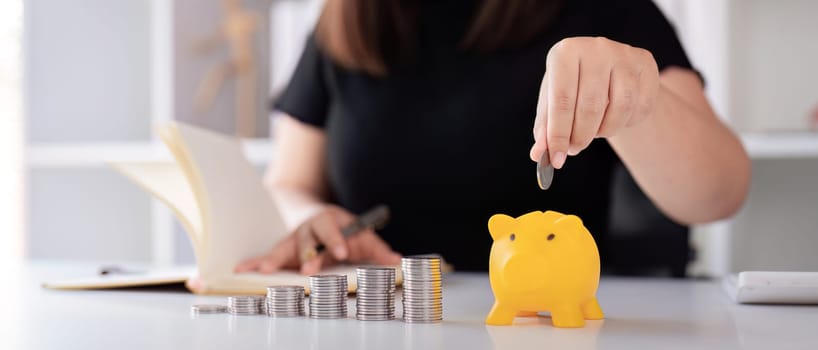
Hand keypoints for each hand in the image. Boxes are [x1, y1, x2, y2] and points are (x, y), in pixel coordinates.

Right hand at [234, 205, 401, 274]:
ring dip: (274, 259)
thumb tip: (397, 260)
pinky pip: (267, 255)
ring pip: (284, 246)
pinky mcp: (282, 249)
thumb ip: (377, 249)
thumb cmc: (344, 230)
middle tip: (309, 268)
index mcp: (331, 220)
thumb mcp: (363, 236)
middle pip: (308, 238)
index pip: (335, 229)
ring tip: (265, 271)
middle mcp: (310, 227)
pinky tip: (240, 269)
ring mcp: (294, 237)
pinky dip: (255, 262)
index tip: (341, 253)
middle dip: (308, 253)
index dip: (337, 240)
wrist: (319, 215)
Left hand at [531, 37, 659, 167]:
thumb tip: (539, 154)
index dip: (558, 134)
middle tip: (574, 149)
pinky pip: (640, 106)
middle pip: (591, 106)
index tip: (556, 160)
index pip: (561, 100)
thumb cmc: (572, 87)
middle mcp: (596, 48)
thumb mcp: (552, 102)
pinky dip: (627, 122)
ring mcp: (624, 54)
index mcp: (565, 52)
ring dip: (605, 131)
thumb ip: (545, 128)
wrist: (606, 70)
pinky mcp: (645, 63)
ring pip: (620, 107)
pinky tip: (616, 118)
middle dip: (581, 137)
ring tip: (594, 131)